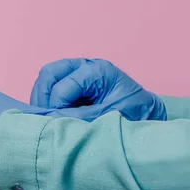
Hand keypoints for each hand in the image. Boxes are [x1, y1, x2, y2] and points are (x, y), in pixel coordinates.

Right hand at [30, 58, 165, 120]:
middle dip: (43, 96)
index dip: (56, 106)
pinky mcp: (71, 82)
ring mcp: (76, 72)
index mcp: (97, 71)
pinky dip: (46, 99)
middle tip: (45, 117)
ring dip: (42, 98)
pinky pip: (49, 86)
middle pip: (49, 73)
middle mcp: (84, 66)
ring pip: (45, 78)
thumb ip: (79, 117)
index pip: (63, 86)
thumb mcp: (108, 117)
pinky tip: (52, 112)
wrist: (146, 115)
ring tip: (48, 116)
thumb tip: (51, 119)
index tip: (59, 123)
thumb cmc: (134, 114)